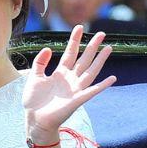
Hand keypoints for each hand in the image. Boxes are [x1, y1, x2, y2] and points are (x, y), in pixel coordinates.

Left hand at [24, 25, 115, 142]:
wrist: (34, 119)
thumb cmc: (34, 101)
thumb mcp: (34, 77)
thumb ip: (40, 62)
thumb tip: (48, 48)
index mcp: (60, 73)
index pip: (70, 53)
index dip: (74, 41)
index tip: (79, 28)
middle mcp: (70, 79)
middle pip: (83, 59)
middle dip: (92, 46)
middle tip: (101, 33)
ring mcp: (75, 89)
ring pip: (90, 71)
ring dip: (100, 60)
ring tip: (109, 48)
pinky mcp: (78, 100)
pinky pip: (92, 91)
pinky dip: (102, 85)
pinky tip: (112, 78)